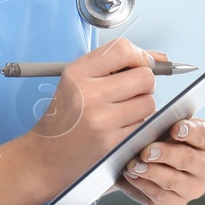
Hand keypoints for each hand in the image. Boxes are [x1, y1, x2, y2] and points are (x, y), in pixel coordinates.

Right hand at [19, 38, 157, 195]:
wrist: (47, 155)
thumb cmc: (64, 117)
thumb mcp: (77, 81)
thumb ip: (115, 64)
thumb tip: (158, 57)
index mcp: (77, 73)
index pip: (123, 49)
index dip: (140, 55)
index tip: (141, 64)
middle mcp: (89, 94)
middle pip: (144, 76)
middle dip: (144, 83)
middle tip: (132, 90)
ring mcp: (101, 120)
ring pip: (148, 102)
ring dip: (142, 106)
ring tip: (122, 110)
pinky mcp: (112, 142)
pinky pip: (143, 125)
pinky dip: (137, 125)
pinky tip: (119, 127)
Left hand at [111, 116, 204, 204]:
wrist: (141, 156)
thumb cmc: (157, 134)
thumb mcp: (160, 124)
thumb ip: (161, 122)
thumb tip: (150, 125)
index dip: (190, 131)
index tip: (175, 129)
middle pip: (190, 159)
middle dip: (166, 154)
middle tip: (146, 151)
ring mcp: (194, 188)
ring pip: (175, 181)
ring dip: (152, 172)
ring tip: (133, 165)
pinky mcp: (177, 203)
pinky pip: (161, 197)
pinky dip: (143, 185)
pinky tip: (131, 176)